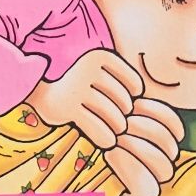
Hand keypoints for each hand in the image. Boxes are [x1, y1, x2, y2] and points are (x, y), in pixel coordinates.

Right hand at [31, 49, 185, 195]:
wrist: (36, 89)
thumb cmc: (77, 87)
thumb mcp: (99, 77)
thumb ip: (123, 86)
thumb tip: (160, 112)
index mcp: (100, 57)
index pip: (134, 86)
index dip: (130, 100)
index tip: (119, 103)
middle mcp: (89, 69)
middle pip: (125, 104)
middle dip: (121, 116)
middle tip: (109, 118)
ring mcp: (78, 88)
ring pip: (114, 120)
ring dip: (113, 129)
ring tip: (106, 128)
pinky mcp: (67, 108)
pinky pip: (99, 131)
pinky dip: (104, 138)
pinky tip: (102, 137)